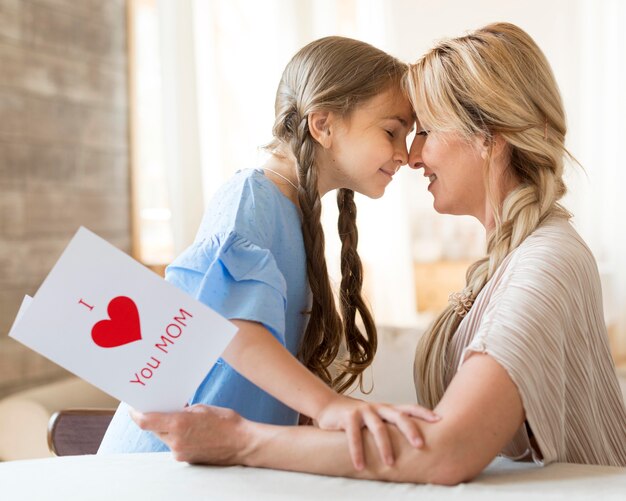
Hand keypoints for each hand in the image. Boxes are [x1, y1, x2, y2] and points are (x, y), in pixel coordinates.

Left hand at [130, 404, 245, 464]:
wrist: (242, 443)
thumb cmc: (226, 422)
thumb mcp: (201, 408)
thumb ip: (182, 411)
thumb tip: (171, 411)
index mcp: (178, 424)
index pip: (146, 421)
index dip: (136, 413)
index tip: (133, 407)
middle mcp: (175, 441)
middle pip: (154, 429)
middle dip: (155, 419)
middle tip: (159, 408)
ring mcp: (180, 453)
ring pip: (165, 438)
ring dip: (168, 428)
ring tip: (182, 419)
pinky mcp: (187, 460)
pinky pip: (175, 445)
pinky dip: (178, 437)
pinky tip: (191, 431)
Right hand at [315, 395, 440, 469]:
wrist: (330, 407)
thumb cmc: (359, 419)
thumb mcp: (377, 420)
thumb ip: (391, 428)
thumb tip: (416, 448)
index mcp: (388, 409)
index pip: (410, 408)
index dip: (424, 413)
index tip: (440, 420)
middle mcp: (378, 408)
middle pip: (399, 416)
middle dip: (410, 430)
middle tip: (420, 446)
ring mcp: (363, 411)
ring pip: (378, 427)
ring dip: (384, 446)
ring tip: (390, 464)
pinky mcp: (348, 417)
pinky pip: (354, 435)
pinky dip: (357, 451)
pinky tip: (360, 466)